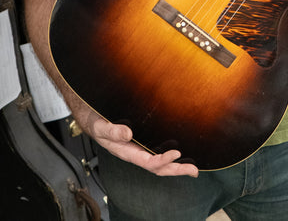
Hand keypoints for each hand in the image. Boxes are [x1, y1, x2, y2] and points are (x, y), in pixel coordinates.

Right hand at [84, 112, 198, 177]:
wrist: (93, 118)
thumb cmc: (98, 122)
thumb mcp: (102, 126)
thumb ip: (113, 131)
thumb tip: (128, 134)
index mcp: (127, 152)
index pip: (148, 161)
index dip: (163, 160)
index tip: (176, 153)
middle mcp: (135, 153)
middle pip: (157, 167)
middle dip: (176, 169)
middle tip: (193, 170)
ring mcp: (139, 149)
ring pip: (159, 162)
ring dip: (176, 166)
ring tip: (192, 168)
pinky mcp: (143, 141)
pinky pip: (157, 152)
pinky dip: (170, 157)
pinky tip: (180, 156)